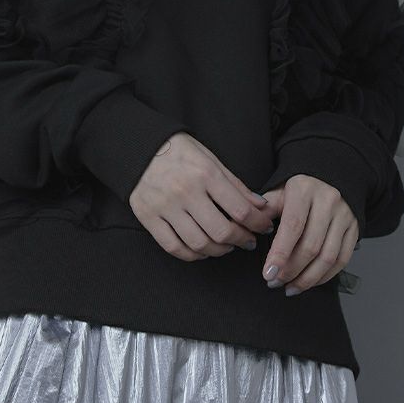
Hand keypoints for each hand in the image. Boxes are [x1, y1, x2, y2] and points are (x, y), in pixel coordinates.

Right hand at [129, 132, 276, 261]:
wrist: (140, 147)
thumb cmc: (179, 151)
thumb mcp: (211, 159)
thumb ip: (236, 185)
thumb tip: (261, 206)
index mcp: (205, 174)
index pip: (240, 209)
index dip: (258, 223)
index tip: (263, 227)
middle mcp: (185, 191)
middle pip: (221, 231)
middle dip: (241, 240)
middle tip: (247, 240)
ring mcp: (165, 206)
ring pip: (199, 244)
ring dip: (219, 250)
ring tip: (226, 246)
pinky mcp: (148, 217)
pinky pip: (174, 247)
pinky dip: (192, 255)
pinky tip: (202, 249)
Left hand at [260, 174, 359, 295]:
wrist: (329, 177)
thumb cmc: (298, 189)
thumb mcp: (279, 191)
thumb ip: (265, 209)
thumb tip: (249, 228)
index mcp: (304, 190)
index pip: (292, 226)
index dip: (280, 254)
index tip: (268, 273)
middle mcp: (328, 201)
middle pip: (311, 246)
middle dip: (291, 270)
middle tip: (274, 282)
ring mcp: (344, 216)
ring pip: (328, 257)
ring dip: (307, 278)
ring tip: (290, 288)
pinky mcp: (355, 229)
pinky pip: (342, 260)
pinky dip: (325, 276)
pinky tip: (309, 282)